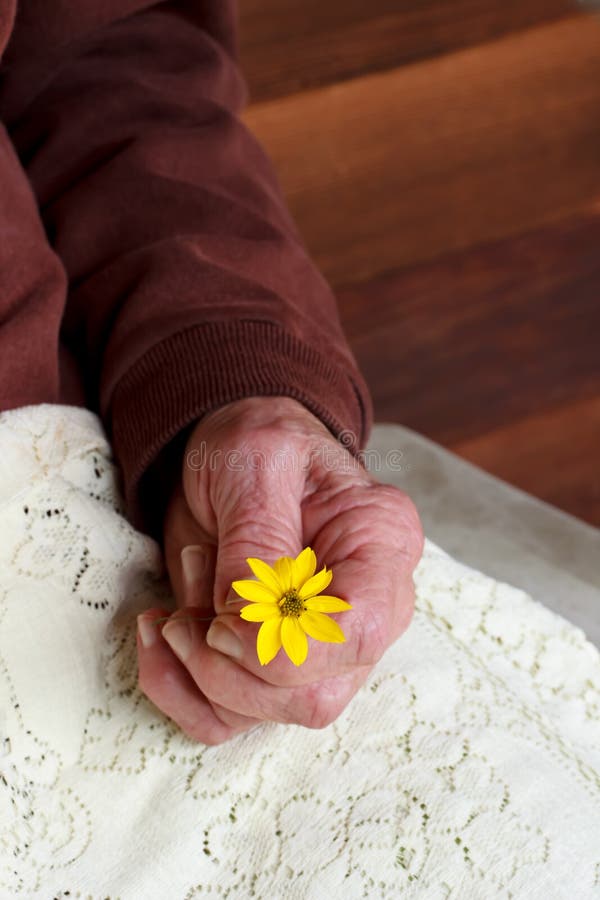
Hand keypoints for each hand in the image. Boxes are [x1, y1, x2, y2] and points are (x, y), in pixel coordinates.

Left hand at [136, 397, 423, 744]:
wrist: (232, 456)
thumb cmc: (258, 444)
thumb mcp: (255, 463)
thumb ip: (257, 540)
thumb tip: (243, 624)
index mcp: (381, 546)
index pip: (358, 632)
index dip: (284, 648)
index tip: (219, 622)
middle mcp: (364, 609)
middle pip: (314, 695)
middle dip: (228, 670)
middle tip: (185, 613)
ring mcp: (321, 647)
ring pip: (265, 715)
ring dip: (196, 673)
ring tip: (175, 606)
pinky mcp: (271, 665)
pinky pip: (226, 717)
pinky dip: (178, 690)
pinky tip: (161, 636)